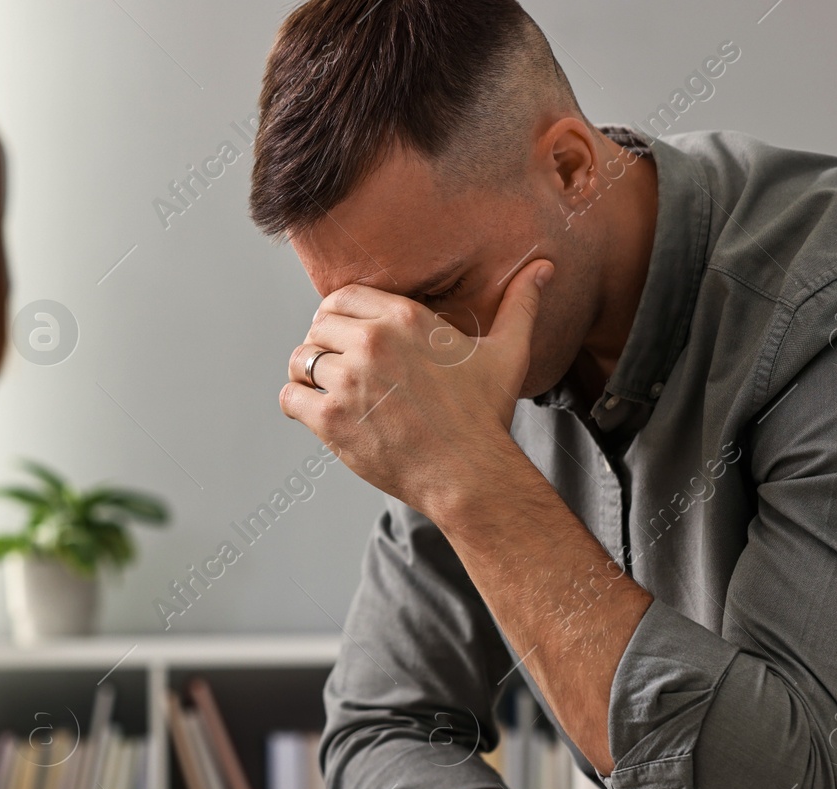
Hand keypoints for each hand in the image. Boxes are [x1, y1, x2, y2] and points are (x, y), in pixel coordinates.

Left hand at [279, 258, 551, 518]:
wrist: (469, 473)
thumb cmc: (486, 415)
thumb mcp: (508, 352)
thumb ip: (521, 304)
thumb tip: (546, 267)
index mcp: (404, 317)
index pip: (341, 297)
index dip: (337, 315)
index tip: (346, 336)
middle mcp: (372, 342)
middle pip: (317, 327)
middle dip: (323, 345)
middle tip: (340, 369)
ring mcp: (349, 381)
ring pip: (300, 360)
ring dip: (308, 375)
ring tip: (328, 390)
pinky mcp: (331, 418)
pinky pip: (290, 396)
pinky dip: (298, 403)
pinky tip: (318, 412)